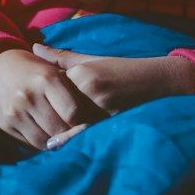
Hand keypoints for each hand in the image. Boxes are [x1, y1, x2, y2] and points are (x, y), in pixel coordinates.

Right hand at [0, 47, 99, 150]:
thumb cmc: (34, 68)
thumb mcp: (53, 68)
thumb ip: (72, 87)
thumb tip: (92, 114)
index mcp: (46, 78)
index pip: (73, 112)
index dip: (84, 121)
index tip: (90, 124)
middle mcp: (30, 94)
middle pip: (59, 129)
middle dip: (71, 134)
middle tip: (79, 134)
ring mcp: (16, 111)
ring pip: (45, 140)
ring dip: (57, 141)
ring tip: (64, 136)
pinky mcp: (6, 124)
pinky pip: (30, 142)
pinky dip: (42, 142)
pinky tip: (48, 134)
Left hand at [31, 45, 194, 147]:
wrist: (160, 82)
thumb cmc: (124, 71)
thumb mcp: (94, 60)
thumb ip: (63, 58)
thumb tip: (33, 47)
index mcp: (82, 73)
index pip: (50, 90)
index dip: (43, 99)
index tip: (35, 106)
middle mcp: (88, 90)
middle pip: (57, 110)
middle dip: (49, 119)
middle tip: (37, 129)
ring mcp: (100, 109)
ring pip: (70, 126)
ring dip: (61, 134)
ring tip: (50, 142)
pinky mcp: (110, 126)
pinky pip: (86, 137)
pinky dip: (77, 142)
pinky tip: (72, 147)